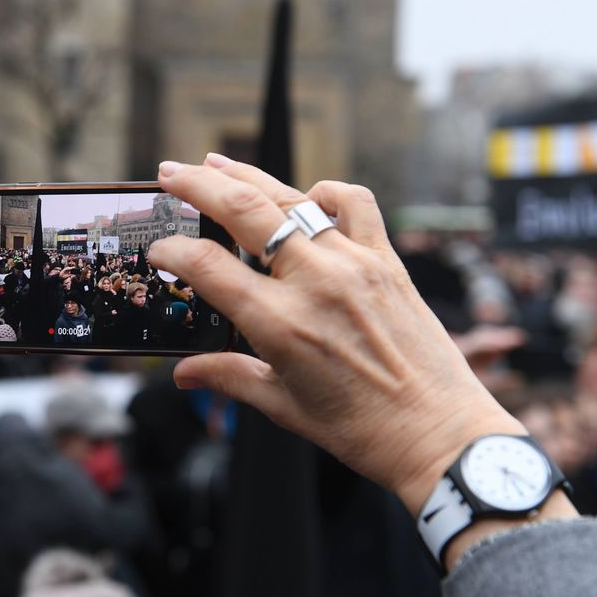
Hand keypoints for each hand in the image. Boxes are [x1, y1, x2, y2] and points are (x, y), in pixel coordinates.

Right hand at [146, 155, 527, 516]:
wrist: (438, 433)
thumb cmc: (361, 428)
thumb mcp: (283, 406)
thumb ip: (229, 377)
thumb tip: (184, 373)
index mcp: (280, 324)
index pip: (207, 267)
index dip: (172, 251)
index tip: (157, 249)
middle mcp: (315, 283)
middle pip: (242, 210)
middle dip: (197, 184)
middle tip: (170, 171)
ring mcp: (354, 264)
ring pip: (292, 198)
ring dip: (248, 176)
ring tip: (216, 163)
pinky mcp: (387, 260)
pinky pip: (354, 203)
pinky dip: (326, 191)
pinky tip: (308, 194)